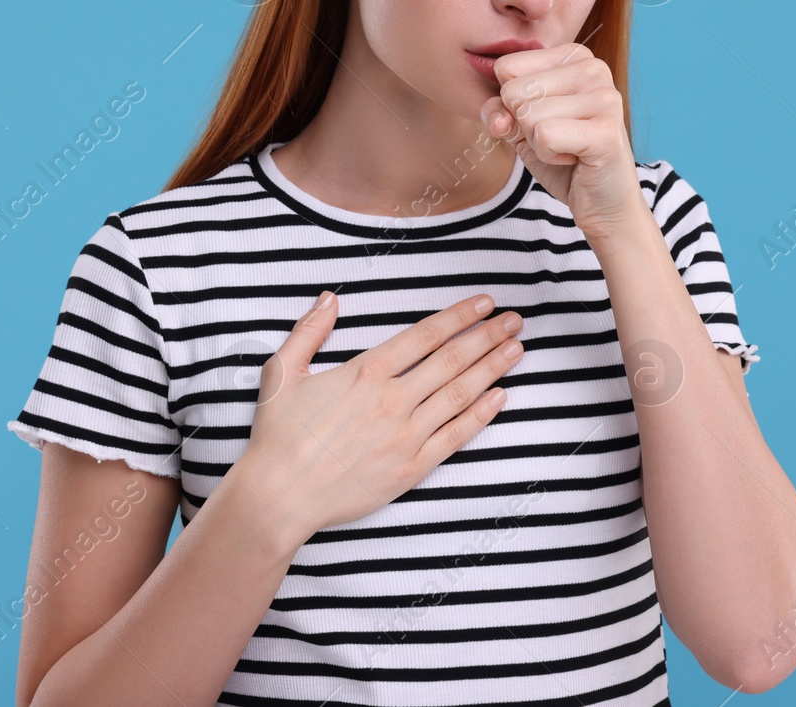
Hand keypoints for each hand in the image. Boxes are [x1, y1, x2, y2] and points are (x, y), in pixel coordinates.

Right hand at [235, 291, 525, 540]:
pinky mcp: (411, 468)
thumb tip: (329, 298)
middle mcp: (392, 400)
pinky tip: (500, 396)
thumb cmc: (278, 436)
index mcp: (365, 372)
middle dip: (488, 336)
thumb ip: (308, 331)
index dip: (459, 316)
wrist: (279, 497)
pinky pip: (455, 435)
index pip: (425, 335)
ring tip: (517, 349)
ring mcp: (405, 435)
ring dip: (493, 368)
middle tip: (515, 320)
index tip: (484, 302)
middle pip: (452, 359)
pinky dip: (481, 414)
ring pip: (460, 393)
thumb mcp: (281, 373)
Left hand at [478, 41, 646, 237]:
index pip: (506, 68)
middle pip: (514, 91)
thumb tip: (498, 119)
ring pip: (528, 115)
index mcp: (575, 56)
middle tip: (558, 137)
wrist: (603, 201)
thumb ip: (497, 110)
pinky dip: (549, 156)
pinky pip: (545, 136)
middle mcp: (594, 69)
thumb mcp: (520, 126)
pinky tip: (574, 158)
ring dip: (538, 143)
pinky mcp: (606, 131)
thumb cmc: (563, 157)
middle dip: (524, 125)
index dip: (512, 104)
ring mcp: (605, 98)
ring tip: (568, 148)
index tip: (545, 118)